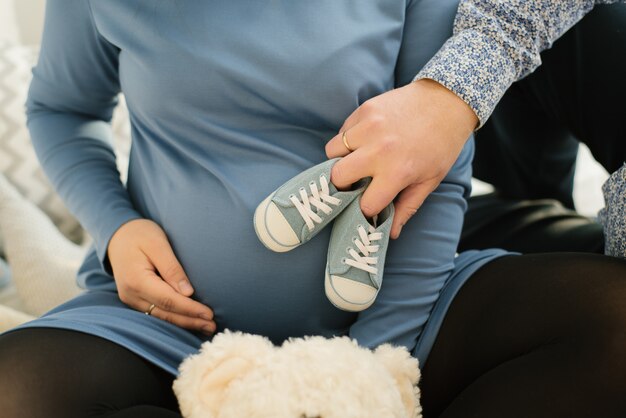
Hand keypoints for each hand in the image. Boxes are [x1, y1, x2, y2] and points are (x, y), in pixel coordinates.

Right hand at [107, 218, 215, 334]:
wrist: (118, 235)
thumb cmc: (140, 235)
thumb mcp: (158, 244)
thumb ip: (172, 268)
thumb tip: (188, 293)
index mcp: (136, 280)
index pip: (168, 300)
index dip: (190, 309)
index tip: (209, 314)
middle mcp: (131, 294)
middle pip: (165, 313)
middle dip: (190, 321)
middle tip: (212, 326)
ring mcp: (131, 299)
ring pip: (160, 316)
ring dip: (183, 323)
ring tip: (206, 327)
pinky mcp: (135, 300)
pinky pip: (156, 312)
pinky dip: (173, 317)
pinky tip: (189, 321)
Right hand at [325, 79, 477, 237]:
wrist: (446, 101)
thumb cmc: (441, 145)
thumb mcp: (429, 181)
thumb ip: (407, 208)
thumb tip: (389, 233)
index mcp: (397, 172)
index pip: (364, 203)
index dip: (365, 208)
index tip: (367, 205)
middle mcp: (379, 150)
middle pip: (337, 177)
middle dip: (342, 185)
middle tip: (352, 184)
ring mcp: (369, 127)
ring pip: (332, 151)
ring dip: (341, 159)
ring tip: (357, 160)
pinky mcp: (364, 110)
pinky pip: (342, 131)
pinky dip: (348, 139)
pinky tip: (365, 140)